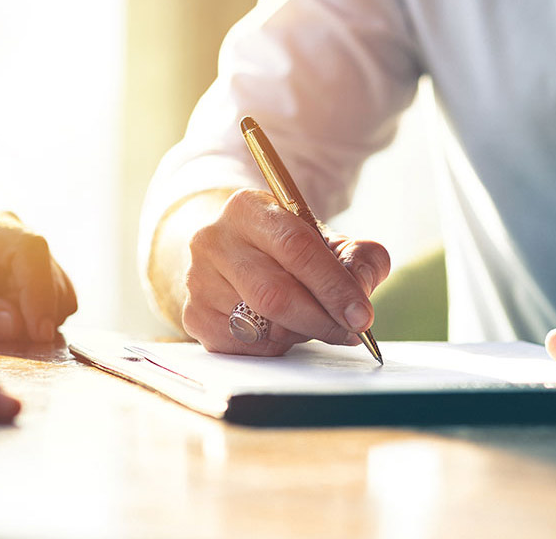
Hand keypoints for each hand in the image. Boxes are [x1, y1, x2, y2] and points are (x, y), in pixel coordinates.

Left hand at [0, 207, 76, 342]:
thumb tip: (15, 325)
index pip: (28, 248)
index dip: (41, 290)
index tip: (39, 332)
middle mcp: (5, 225)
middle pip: (48, 268)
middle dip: (41, 311)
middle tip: (18, 342)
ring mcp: (22, 241)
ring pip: (59, 282)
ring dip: (43, 314)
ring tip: (6, 330)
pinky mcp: (32, 261)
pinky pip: (56, 290)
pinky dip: (43, 313)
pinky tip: (12, 321)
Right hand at [180, 189, 389, 354]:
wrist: (233, 252)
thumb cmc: (286, 248)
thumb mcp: (326, 240)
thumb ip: (358, 257)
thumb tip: (361, 288)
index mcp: (248, 208)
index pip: (296, 248)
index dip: (333, 286)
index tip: (361, 315)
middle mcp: (213, 240)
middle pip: (275, 293)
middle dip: (321, 319)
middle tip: (350, 332)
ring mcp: (198, 280)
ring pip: (261, 324)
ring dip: (299, 332)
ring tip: (313, 321)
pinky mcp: (194, 315)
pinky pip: (245, 346)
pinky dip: (274, 345)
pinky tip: (281, 328)